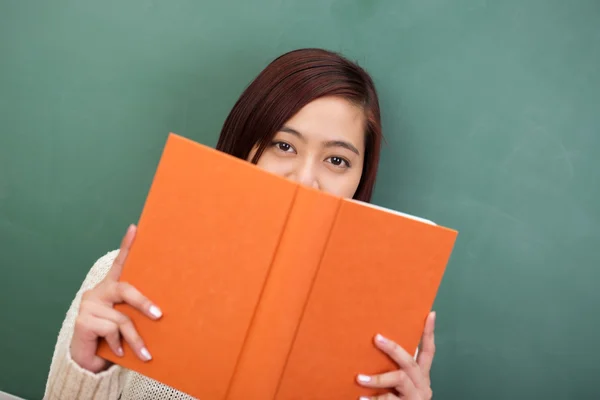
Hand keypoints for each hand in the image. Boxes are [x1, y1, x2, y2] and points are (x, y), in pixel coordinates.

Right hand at [70, 225, 162, 372]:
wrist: (90, 363)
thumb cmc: (113, 338)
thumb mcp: (128, 321)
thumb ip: (137, 311)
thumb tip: (163, 311)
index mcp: (111, 288)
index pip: (120, 263)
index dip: (127, 246)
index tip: (135, 228)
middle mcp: (98, 291)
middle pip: (125, 289)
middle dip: (143, 302)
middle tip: (158, 315)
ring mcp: (88, 305)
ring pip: (122, 318)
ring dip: (136, 338)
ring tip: (145, 354)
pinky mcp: (83, 320)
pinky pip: (111, 329)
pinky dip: (119, 343)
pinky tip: (118, 351)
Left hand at [357, 311, 436, 399]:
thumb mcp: (401, 384)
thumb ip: (396, 368)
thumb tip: (376, 342)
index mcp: (421, 376)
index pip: (429, 351)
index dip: (429, 333)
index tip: (429, 314)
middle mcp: (422, 385)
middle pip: (410, 362)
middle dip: (393, 349)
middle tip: (376, 338)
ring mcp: (416, 398)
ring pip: (399, 380)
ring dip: (378, 378)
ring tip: (359, 378)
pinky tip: (360, 398)